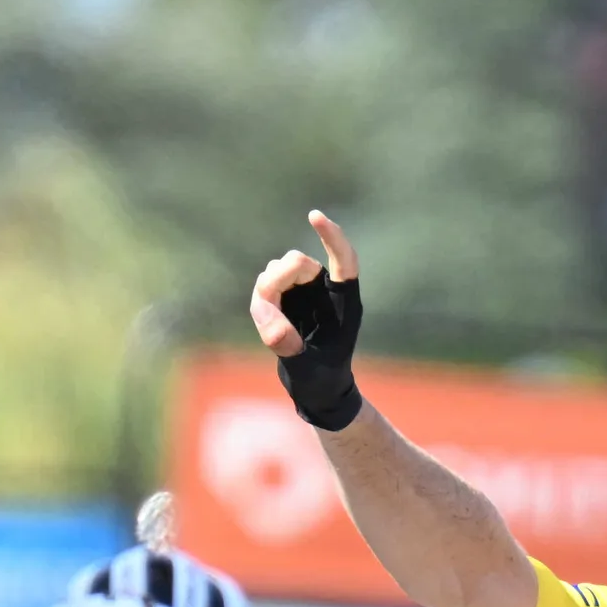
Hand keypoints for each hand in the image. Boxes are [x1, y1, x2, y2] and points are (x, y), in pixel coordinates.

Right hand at [246, 211, 363, 428]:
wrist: (317, 390)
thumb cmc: (322, 379)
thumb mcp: (306, 368)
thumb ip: (286, 343)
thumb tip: (265, 313)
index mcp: (344, 302)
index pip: (344, 259)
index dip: (332, 237)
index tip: (314, 216)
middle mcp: (323, 290)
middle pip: (298, 264)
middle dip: (280, 280)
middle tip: (268, 308)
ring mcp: (303, 292)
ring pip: (277, 271)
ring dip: (268, 290)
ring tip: (271, 323)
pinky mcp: (285, 298)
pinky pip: (266, 285)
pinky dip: (261, 299)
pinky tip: (266, 320)